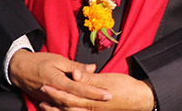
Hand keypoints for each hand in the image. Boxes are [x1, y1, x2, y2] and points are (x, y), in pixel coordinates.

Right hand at [8, 50, 110, 106]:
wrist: (19, 69)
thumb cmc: (39, 61)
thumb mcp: (57, 59)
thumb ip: (75, 66)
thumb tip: (92, 67)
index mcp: (57, 80)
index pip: (80, 89)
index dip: (94, 92)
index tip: (107, 93)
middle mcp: (55, 93)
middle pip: (77, 101)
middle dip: (93, 101)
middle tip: (109, 98)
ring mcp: (51, 99)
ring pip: (69, 107)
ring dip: (84, 107)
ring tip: (99, 105)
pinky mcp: (48, 102)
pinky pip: (62, 108)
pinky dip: (72, 109)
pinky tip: (83, 109)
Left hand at [40, 72, 154, 110]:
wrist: (140, 98)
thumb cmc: (125, 88)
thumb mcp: (107, 79)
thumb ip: (89, 78)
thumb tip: (74, 74)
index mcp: (92, 98)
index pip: (70, 94)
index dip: (56, 90)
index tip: (44, 84)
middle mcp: (91, 108)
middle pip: (67, 105)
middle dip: (53, 100)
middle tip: (41, 93)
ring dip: (57, 109)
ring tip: (45, 105)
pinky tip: (63, 109)